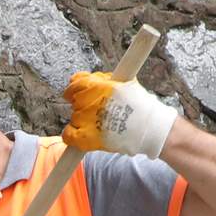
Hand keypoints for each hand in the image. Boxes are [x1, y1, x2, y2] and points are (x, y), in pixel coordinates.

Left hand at [61, 72, 175, 158]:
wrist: (148, 128)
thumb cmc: (140, 106)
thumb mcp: (125, 83)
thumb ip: (106, 80)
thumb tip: (95, 78)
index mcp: (97, 86)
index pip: (76, 82)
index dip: (76, 88)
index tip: (76, 93)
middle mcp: (88, 101)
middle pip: (75, 101)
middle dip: (83, 104)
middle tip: (96, 111)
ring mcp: (84, 119)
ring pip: (74, 117)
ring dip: (82, 120)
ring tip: (100, 124)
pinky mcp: (84, 137)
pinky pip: (68, 135)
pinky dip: (72, 134)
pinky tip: (82, 135)